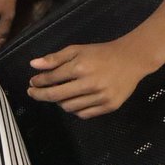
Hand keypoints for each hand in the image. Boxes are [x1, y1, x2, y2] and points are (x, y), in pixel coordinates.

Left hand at [26, 41, 146, 117]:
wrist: (131, 60)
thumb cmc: (101, 53)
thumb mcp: (76, 50)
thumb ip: (54, 58)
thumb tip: (33, 65)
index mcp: (80, 68)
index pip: (50, 79)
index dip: (38, 82)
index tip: (32, 82)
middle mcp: (90, 84)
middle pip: (56, 96)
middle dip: (40, 95)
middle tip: (33, 92)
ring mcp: (101, 97)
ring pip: (68, 107)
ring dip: (59, 102)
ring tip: (58, 94)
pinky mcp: (109, 106)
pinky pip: (84, 114)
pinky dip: (75, 109)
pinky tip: (73, 101)